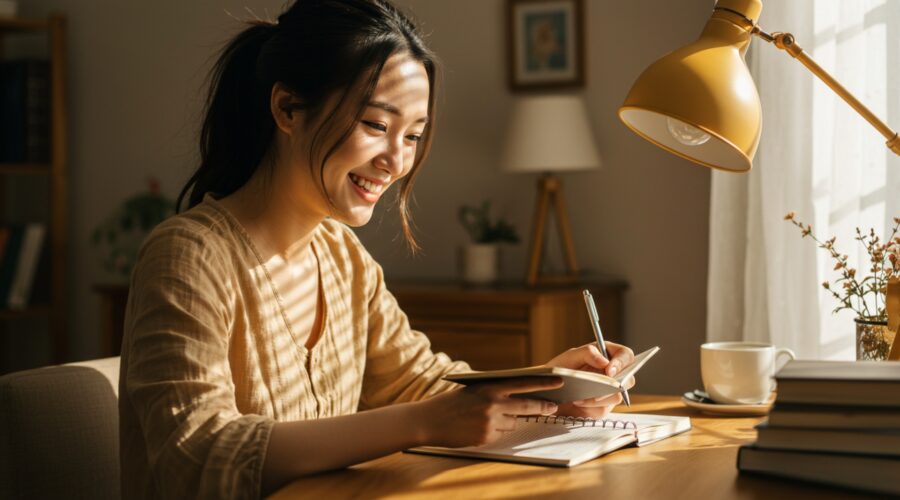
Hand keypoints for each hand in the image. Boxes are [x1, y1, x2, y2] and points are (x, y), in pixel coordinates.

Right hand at [416, 377, 562, 447]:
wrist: (429, 420)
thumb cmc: (451, 403)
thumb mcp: (474, 389)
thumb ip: (495, 391)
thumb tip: (519, 395)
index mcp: (490, 387)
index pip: (523, 383)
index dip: (544, 383)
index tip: (559, 381)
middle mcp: (493, 403)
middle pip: (527, 405)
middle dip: (542, 406)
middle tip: (554, 406)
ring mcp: (491, 422)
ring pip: (513, 422)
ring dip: (508, 421)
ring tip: (485, 417)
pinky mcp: (487, 437)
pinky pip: (501, 434)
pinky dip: (494, 431)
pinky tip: (477, 427)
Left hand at [545, 342, 635, 418]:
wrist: (549, 390)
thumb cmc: (561, 368)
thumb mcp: (571, 356)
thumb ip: (588, 352)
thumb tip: (605, 362)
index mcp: (608, 355)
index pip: (626, 355)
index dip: (622, 363)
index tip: (609, 370)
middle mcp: (612, 374)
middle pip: (629, 379)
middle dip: (615, 384)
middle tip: (598, 387)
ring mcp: (609, 392)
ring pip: (617, 396)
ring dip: (599, 397)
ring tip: (579, 395)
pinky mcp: (602, 407)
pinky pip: (604, 409)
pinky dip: (590, 406)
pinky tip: (577, 401)